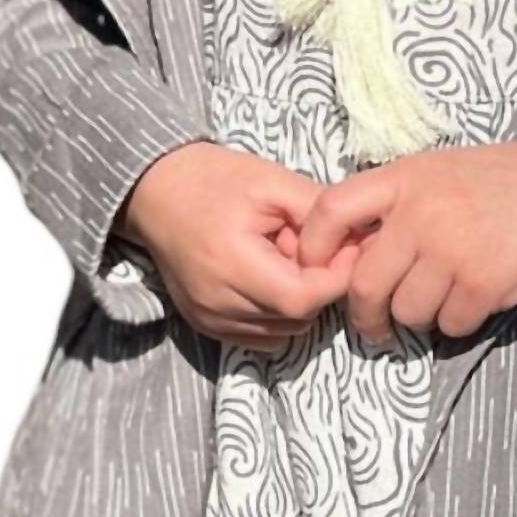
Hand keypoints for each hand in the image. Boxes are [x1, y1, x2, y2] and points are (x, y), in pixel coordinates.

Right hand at [120, 141, 360, 350]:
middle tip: (315, 250)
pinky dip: (278, 316)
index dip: (335, 279)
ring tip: (286, 261)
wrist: (154, 190)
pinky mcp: (205, 326)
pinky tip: (270, 279)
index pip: (303, 298)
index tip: (345, 250)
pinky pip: (261, 337)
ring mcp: (209, 320)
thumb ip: (320, 212)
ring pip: (283, 332)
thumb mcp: (272, 182)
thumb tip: (362, 237)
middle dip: (319, 288)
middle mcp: (217, 302)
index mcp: (232, 263)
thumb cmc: (214, 179)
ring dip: (299, 303)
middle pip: (296, 318)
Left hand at [292, 122, 516, 343]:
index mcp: (403, 178)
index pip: (330, 211)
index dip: (312, 247)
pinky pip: (450, 326)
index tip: (315, 270)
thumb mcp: (435, 171)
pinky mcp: (484, 283)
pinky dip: (460, 322)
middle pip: (364, 285)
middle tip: (373, 326)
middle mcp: (422, 213)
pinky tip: (476, 296)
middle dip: (365, 317)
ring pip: (407, 313)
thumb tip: (342, 259)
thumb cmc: (496, 181)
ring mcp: (453, 250)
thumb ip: (390, 205)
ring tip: (444, 295)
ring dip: (421, 316)